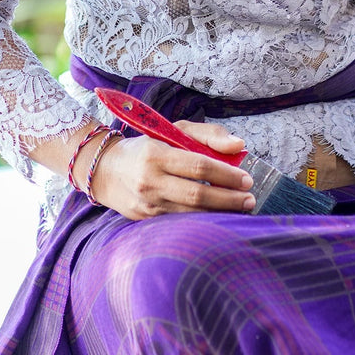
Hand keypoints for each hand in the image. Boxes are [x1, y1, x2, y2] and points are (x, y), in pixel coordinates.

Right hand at [90, 120, 256, 218]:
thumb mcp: (175, 130)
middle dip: (229, 199)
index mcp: (157, 154)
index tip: (247, 179)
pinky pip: (179, 223)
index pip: (199, 167)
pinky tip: (219, 218)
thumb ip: (209, 135)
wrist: (104, 170)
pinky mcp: (144, 220)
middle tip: (250, 199)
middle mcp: (149, 181)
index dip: (226, 175)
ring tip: (241, 209)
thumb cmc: (148, 146)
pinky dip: (202, 222)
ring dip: (220, 214)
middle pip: (197, 195)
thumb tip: (239, 146)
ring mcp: (146, 204)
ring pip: (190, 215)